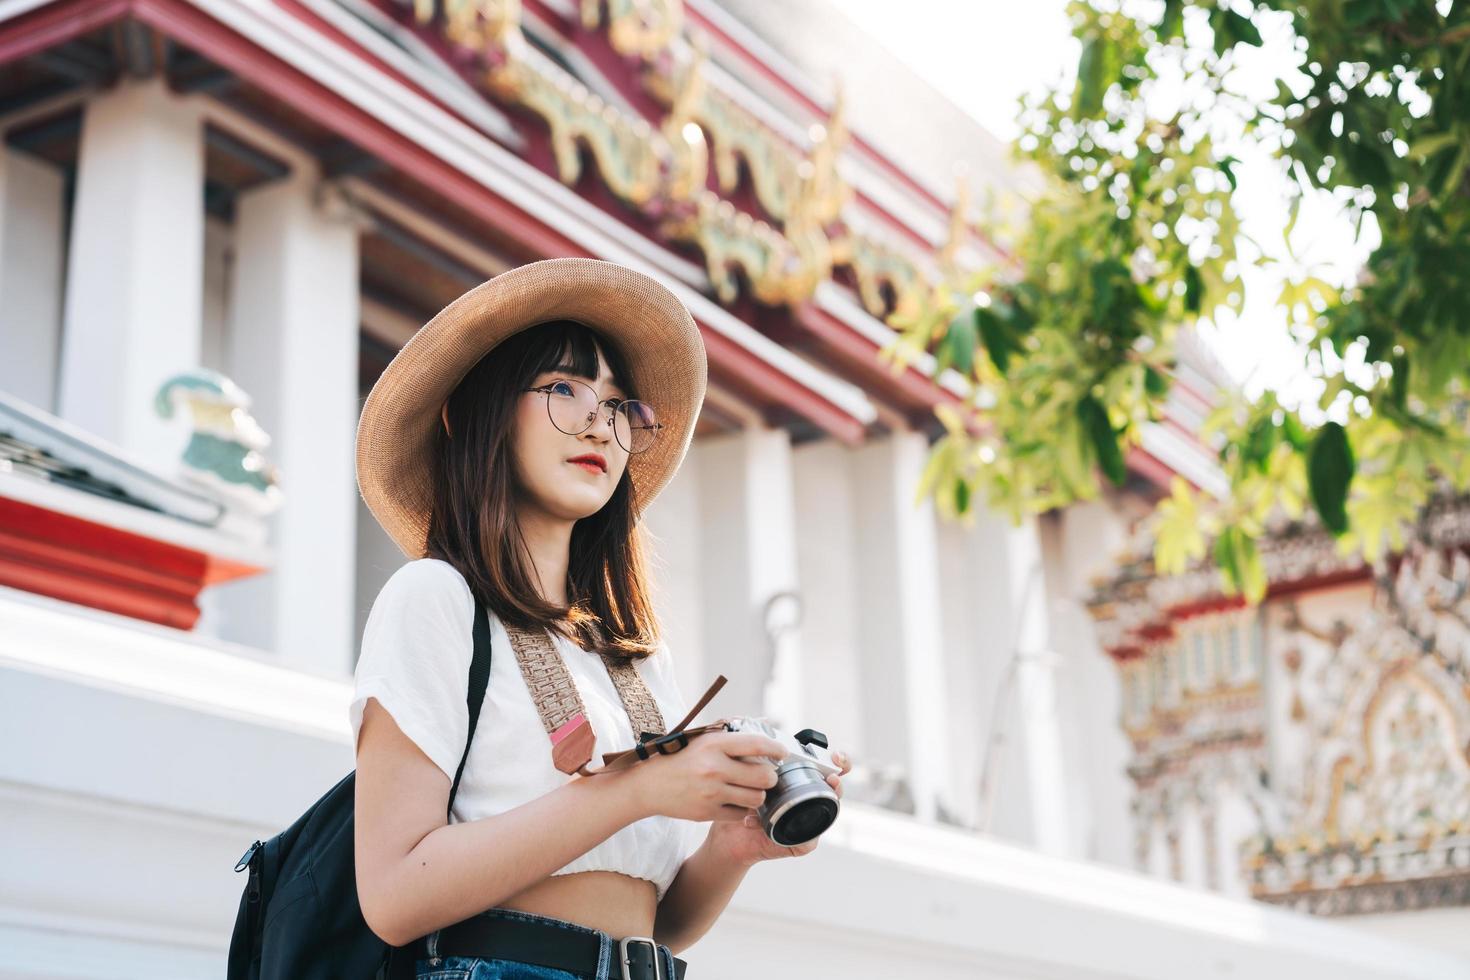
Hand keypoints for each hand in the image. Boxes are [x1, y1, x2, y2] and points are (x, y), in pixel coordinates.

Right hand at [624, 730, 787, 823]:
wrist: (649, 784)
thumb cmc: (679, 758)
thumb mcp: (702, 740)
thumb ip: (730, 739)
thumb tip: (762, 740)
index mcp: (714, 744)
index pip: (757, 744)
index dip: (776, 749)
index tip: (783, 753)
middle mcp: (715, 767)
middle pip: (765, 776)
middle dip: (770, 777)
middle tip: (766, 776)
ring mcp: (712, 792)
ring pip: (757, 798)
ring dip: (758, 795)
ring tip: (750, 790)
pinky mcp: (707, 812)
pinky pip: (741, 814)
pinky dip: (742, 809)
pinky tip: (736, 801)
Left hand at [705, 749, 851, 867]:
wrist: (728, 834)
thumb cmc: (740, 798)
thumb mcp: (747, 770)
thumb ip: (757, 747)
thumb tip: (763, 720)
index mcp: (801, 781)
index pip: (829, 768)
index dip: (839, 761)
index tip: (835, 755)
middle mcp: (808, 800)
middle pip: (835, 790)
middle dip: (838, 782)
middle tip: (832, 778)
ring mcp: (807, 822)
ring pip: (828, 815)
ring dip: (828, 805)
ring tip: (821, 797)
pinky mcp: (799, 843)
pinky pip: (808, 842)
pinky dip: (803, 837)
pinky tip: (796, 829)